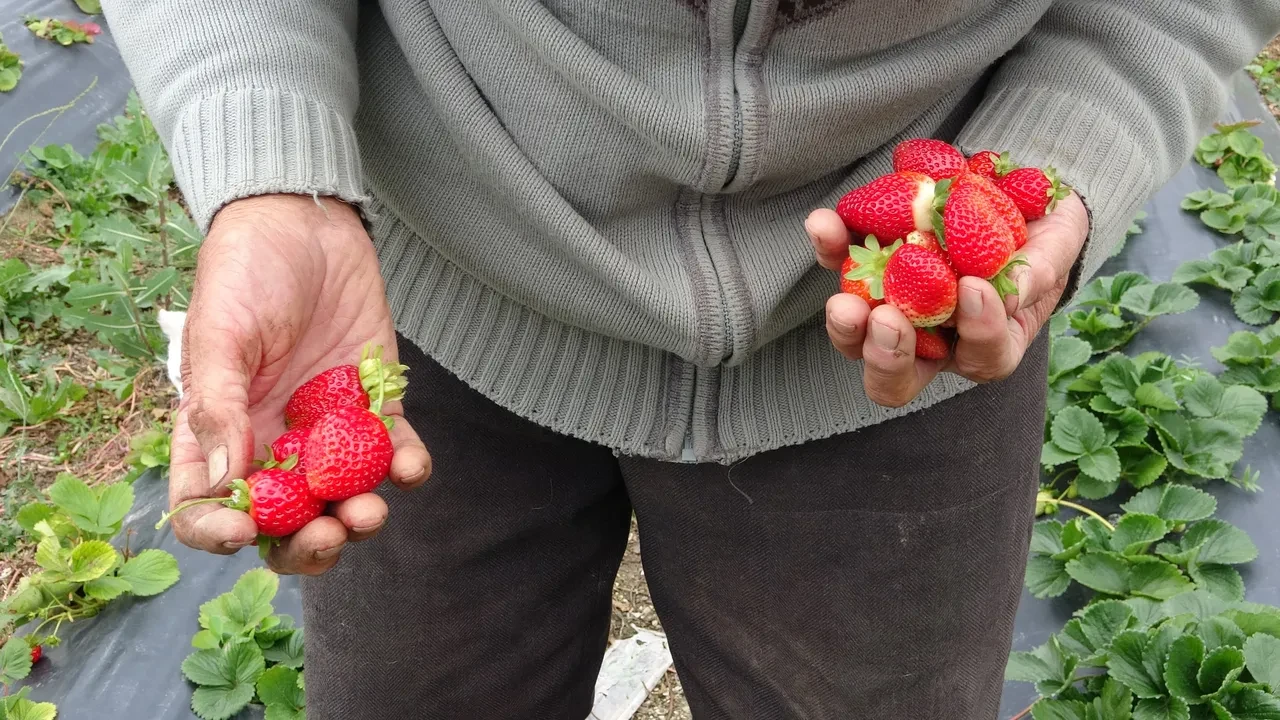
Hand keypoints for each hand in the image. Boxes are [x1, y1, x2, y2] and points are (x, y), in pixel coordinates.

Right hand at [167, 194, 430, 574]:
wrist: (306, 223)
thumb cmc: (246, 272)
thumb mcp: (220, 335)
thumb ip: (218, 407)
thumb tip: (224, 482)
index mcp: (218, 433)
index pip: (207, 504)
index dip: (218, 531)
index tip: (243, 530)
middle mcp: (272, 442)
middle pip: (285, 522)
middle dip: (305, 545)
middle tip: (325, 535)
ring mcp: (327, 431)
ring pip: (343, 499)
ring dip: (357, 519)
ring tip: (369, 511)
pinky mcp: (375, 407)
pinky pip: (394, 455)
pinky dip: (406, 469)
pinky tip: (410, 467)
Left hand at [807, 192, 1088, 406]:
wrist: (1011, 199)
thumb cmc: (1040, 237)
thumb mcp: (1057, 244)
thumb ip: (1044, 266)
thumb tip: (1014, 289)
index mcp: (986, 344)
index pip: (982, 358)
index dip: (979, 332)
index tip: (975, 287)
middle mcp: (933, 342)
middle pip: (899, 377)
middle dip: (889, 356)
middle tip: (888, 320)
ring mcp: (894, 310)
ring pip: (858, 339)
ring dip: (847, 325)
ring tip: (844, 300)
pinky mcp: (867, 270)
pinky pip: (840, 268)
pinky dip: (830, 249)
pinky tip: (824, 225)